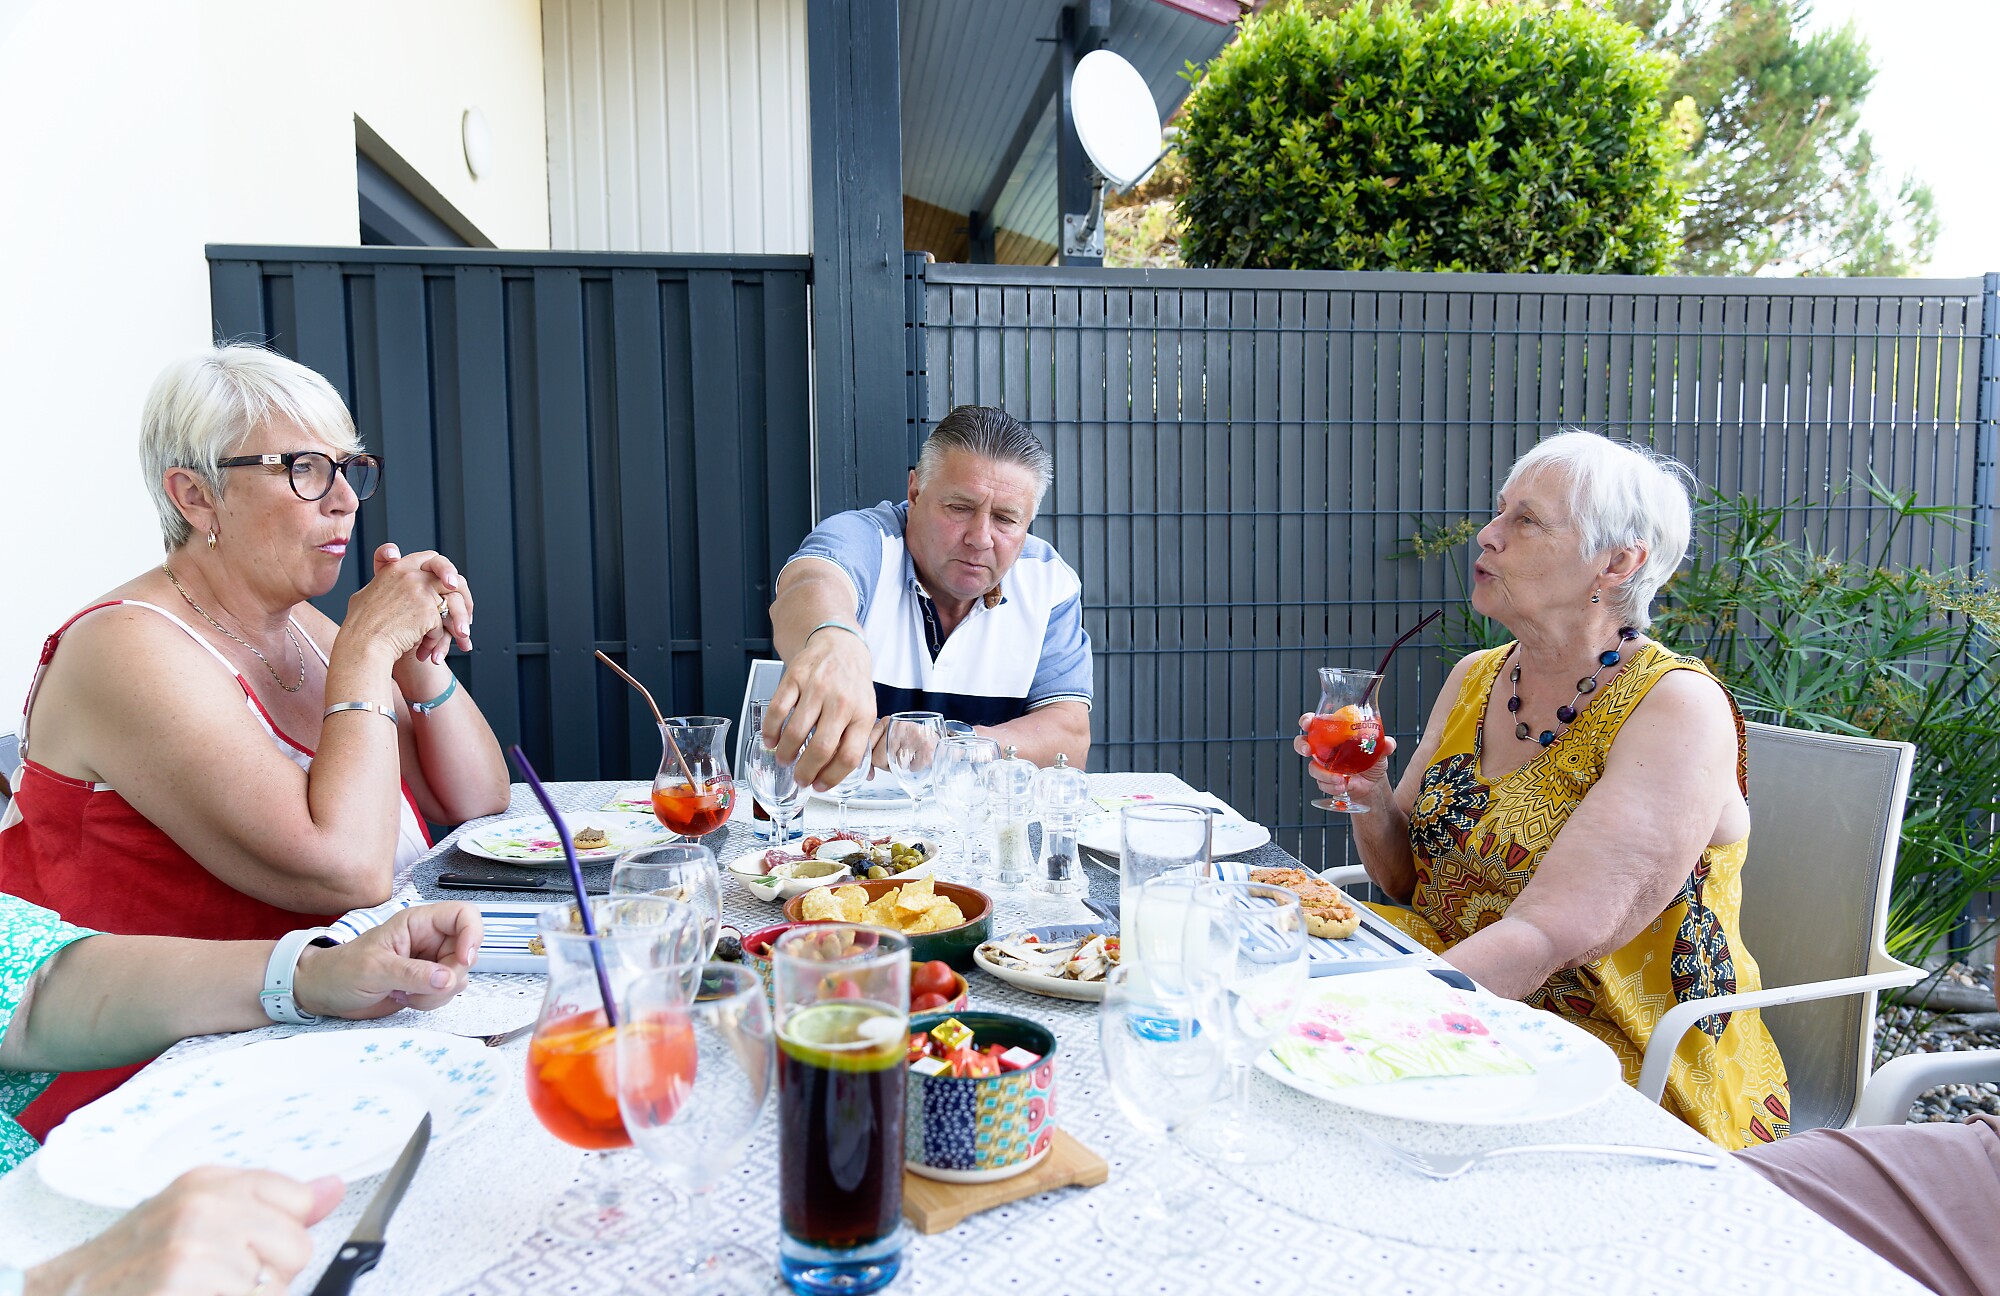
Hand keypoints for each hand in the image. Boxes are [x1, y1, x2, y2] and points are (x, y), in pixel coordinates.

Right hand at [25, 1167, 341, 1295]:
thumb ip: (270, 1203)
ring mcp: (192, 1244)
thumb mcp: (197, 1217)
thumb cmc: (131, 1265)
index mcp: (210, 1182)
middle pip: (296, 1247)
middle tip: (215, 1282)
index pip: (297, 1199)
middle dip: (266, 1276)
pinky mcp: (182, 1280)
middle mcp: (203, 1204)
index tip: (245, 1250)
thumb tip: (333, 1187)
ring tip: (199, 1293)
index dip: (277, 1237)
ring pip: (276, 1286)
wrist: (69, 1295)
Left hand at [293, 903, 481, 1018]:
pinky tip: (406, 999)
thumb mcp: (374, 970)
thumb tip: (447, 979)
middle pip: (467, 951)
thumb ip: (412, 974)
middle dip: (450, 975)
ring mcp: (429, 962)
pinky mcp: (426, 983)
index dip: (472, 935)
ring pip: (458, 976)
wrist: (324, 992)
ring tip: (405, 993)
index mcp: (418, 923)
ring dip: (438, 993)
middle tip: (421, 988)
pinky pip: (447, 992)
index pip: (464, 915)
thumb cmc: (341, 971)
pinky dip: (432, 1001)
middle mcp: (429, 939)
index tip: (463, 961)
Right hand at [344, 543, 474, 666]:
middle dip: (461, 588)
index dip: (442, 568)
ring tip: (462, 636)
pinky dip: (436, 640)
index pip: (428, 557)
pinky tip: (426, 651)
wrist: (363, 645)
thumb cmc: (360, 627)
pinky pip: (442, 625)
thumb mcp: (366, 595)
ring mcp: (420, 591)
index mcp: (396, 568)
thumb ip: (384, 584)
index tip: (450, 582)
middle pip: (447, 572)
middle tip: (467, 608)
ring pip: (452, 601)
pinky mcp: (428, 611)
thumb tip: (389, 578)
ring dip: (459, 620)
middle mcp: (410, 575)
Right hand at [764, 628, 877, 789]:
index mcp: (862, 715)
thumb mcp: (866, 710)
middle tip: (799, 779)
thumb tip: (859, 776)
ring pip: (797, 732)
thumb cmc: (852, 683)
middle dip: (806, 772)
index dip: (832, 777)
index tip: (820, 785)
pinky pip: (778, 710)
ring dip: (786, 753)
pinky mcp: (795, 678)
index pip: (849, 756)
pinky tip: (770, 739)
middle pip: (822, 748)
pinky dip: (771, 730)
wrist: (839, 645)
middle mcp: (841, 702)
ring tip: (784, 759)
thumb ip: (859, 741)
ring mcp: (817, 689)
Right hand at [1293, 712, 1398, 805]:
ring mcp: (1323, 765)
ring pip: (1312, 768)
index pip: (1315, 723)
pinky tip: (1343, 787)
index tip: (1308, 723)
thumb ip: (1384, 745)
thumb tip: (1388, 743)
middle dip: (1301, 745)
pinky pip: (1321, 783)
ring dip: (1323, 774)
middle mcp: (1324, 748)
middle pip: (1303, 742)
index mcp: (1334, 734)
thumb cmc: (1373, 761)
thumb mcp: (1380, 751)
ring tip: (1340, 780)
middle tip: (1308, 750)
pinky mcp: (1325, 781)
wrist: (1374, 784)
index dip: (1307, 721)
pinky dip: (1331, 786)